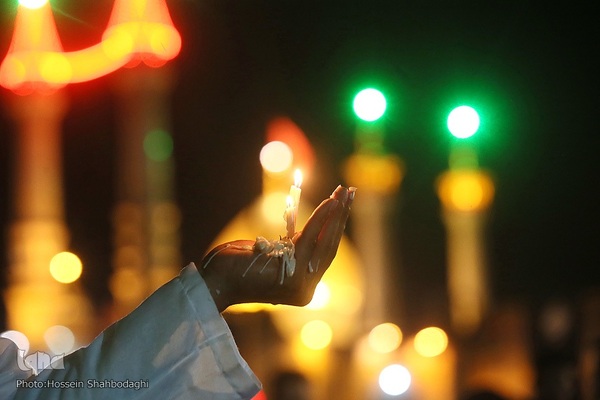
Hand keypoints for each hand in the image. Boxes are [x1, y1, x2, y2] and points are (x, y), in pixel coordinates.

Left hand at [199, 185, 354, 311]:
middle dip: (341, 217)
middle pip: (329, 247)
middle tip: (350, 192)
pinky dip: (321, 218)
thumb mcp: (272, 254)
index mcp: (302, 288)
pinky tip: (330, 202)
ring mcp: (300, 284)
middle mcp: (306, 289)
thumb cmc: (237, 265)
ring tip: (343, 192)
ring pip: (324, 242)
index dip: (336, 228)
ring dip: (335, 214)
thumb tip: (313, 229)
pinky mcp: (292, 272)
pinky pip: (310, 239)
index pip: (325, 254)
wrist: (215, 280)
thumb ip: (294, 247)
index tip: (343, 205)